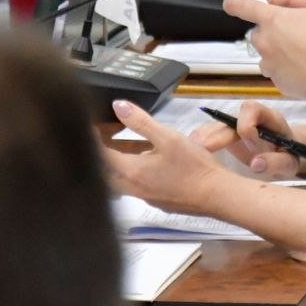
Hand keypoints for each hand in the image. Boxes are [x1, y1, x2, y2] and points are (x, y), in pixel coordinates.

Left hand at [104, 100, 232, 213]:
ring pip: (120, 178)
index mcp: (131, 171)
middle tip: (105, 133)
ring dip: (119, 161)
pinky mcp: (156, 200)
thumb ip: (141, 121)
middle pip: (105, 170)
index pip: (99, 154)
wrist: (216, 195)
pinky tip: (148, 160)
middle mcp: (132, 187)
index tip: (89, 125)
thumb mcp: (168, 137)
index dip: (92, 137)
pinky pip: (135, 184)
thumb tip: (118, 106)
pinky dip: (133, 170)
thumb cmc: (193, 167)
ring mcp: (144, 196)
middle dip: (102, 151)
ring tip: (127, 142)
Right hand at [189, 99, 303, 177]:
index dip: (249, 128)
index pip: (251, 110)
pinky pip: (209, 136)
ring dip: (202, 138)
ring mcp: (235, 126)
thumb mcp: (290, 163)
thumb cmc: (289, 156)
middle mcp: (249, 118)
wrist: (285, 156)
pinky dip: (200, 144)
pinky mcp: (224, 136)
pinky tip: (191, 154)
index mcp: (268, 117)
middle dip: (215, 134)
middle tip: (203, 148)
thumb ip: (277, 162)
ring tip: (190, 151)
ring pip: (214, 127)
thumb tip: (256, 165)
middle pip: (227, 119)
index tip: (252, 147)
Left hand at [223, 0, 305, 101]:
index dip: (235, 4)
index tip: (230, 4)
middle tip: (291, 37)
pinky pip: (277, 72)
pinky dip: (286, 70)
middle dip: (270, 34)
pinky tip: (303, 69)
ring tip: (301, 56)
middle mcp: (265, 41)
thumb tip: (278, 16)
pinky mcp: (277, 81)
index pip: (244, 7)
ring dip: (277, 54)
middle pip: (258, 35)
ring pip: (267, 55)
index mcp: (273, 20)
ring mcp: (269, 63)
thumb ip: (288, 12)